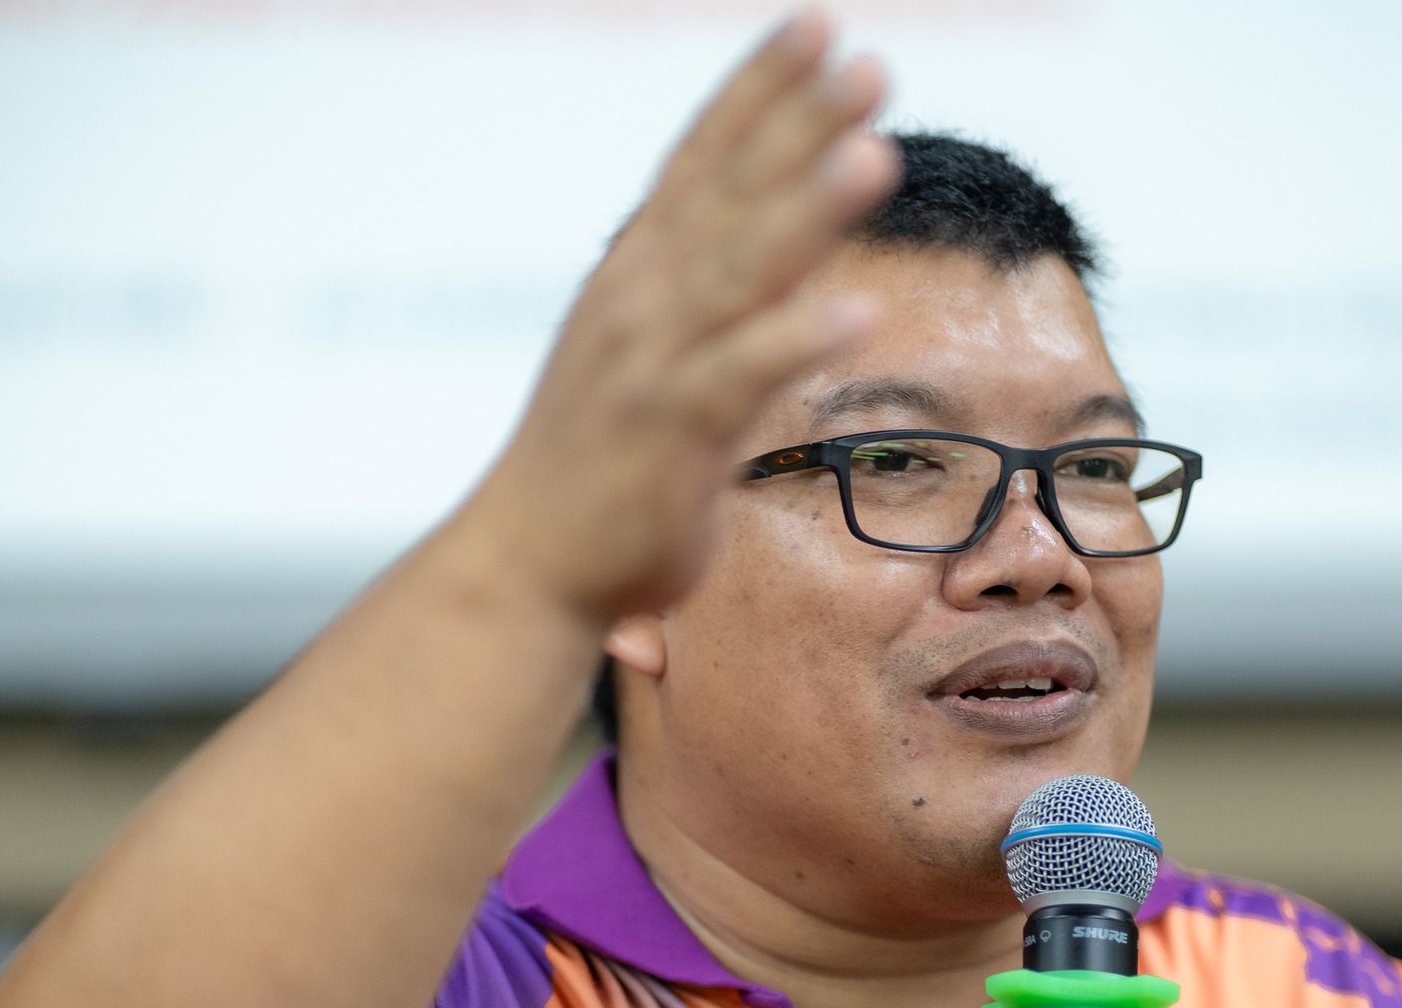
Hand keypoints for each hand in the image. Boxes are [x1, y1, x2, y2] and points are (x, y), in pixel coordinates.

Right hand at [474, 12, 898, 626]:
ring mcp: (650, 361)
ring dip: (806, 209)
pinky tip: (860, 312)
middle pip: (731, 194)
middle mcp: (641, 297)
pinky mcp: (667, 432)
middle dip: (799, 124)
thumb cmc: (600, 456)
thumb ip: (711, 289)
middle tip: (866, 62)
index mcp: (639, 270)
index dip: (760, 88)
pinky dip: (795, 340)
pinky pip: (741, 377)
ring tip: (875, 153)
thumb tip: (790, 236)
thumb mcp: (648, 348)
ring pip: (738, 270)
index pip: (704, 159)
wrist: (526, 560)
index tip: (818, 25)